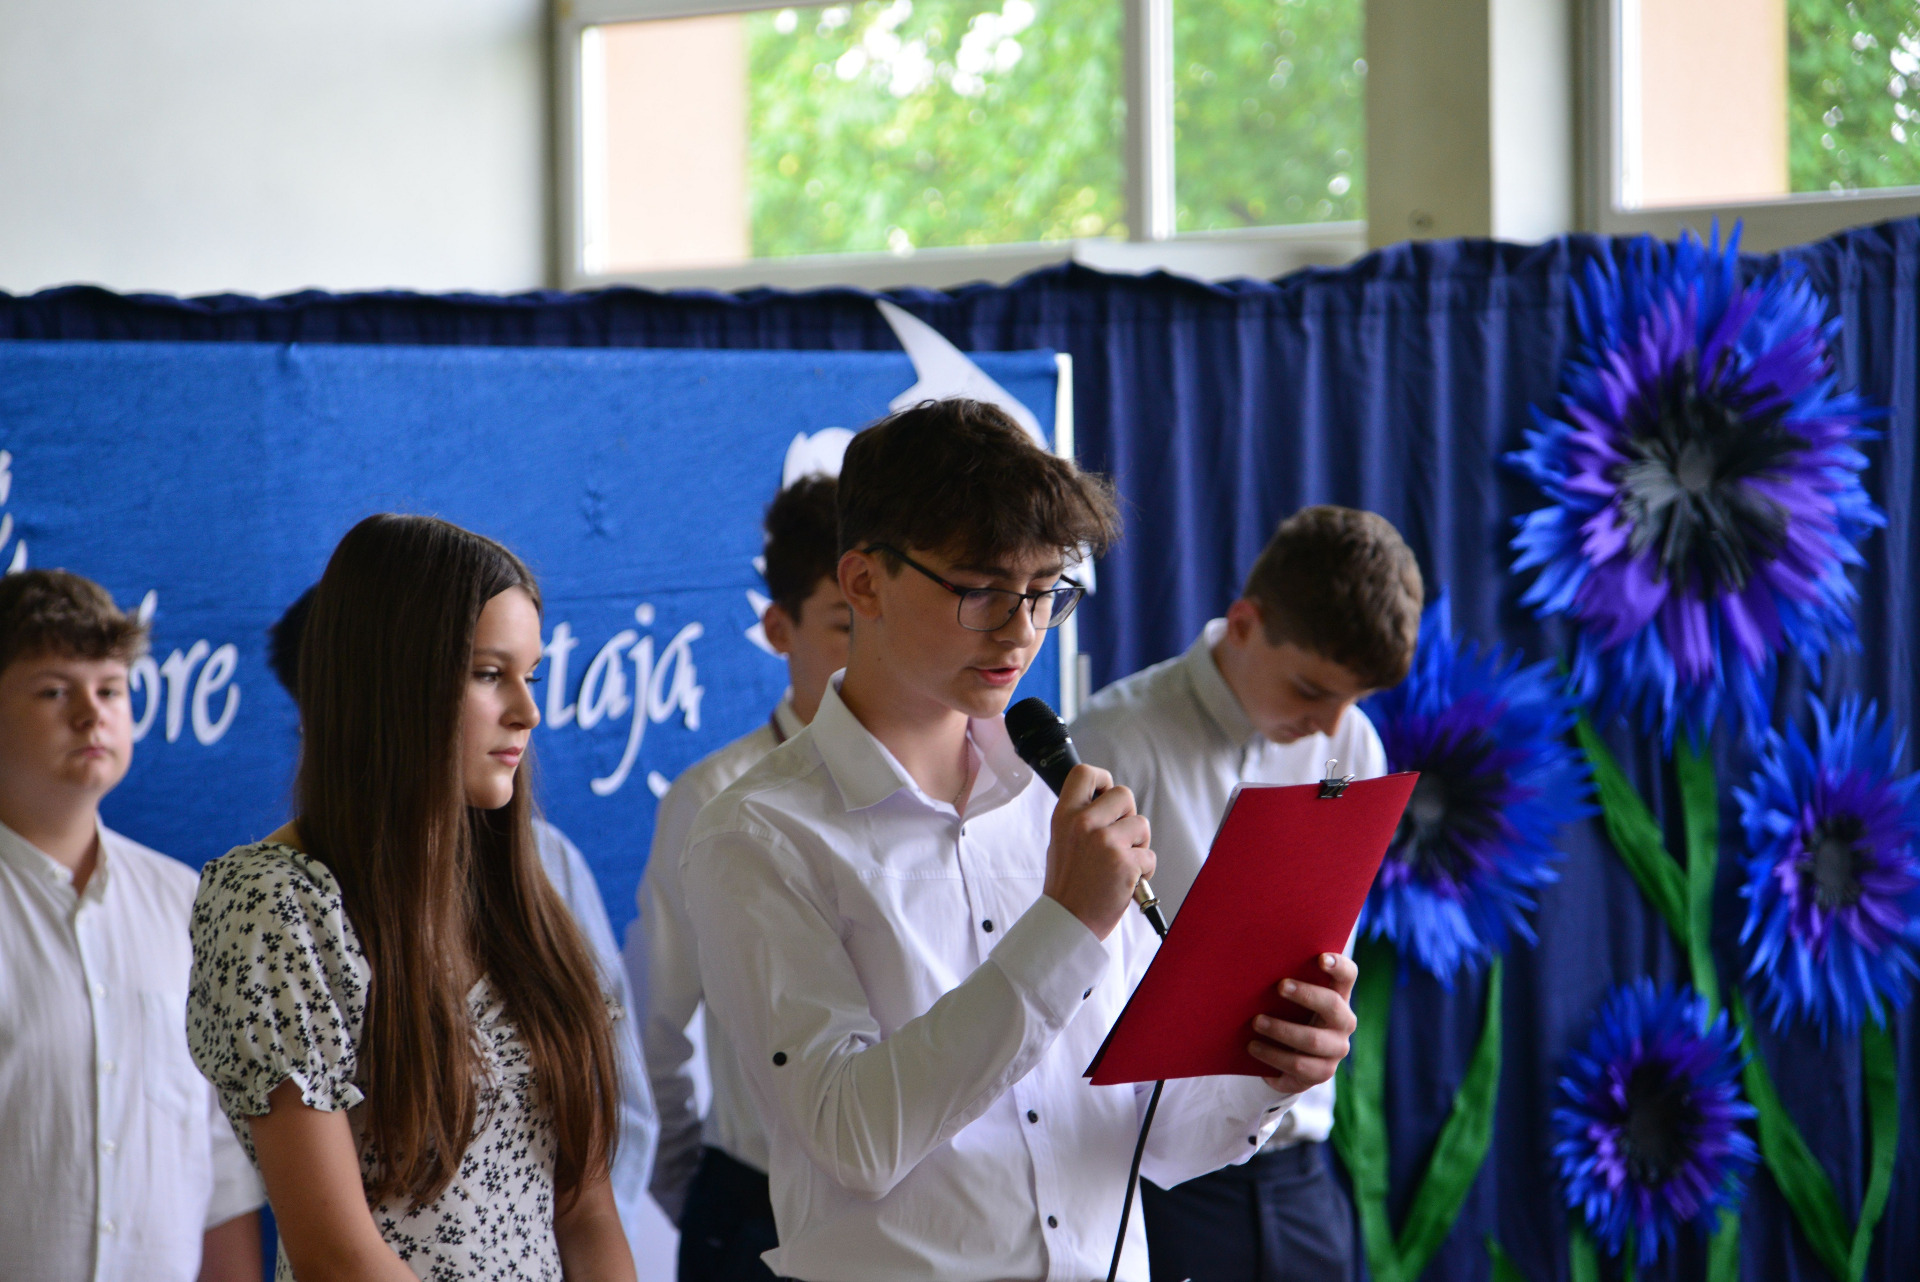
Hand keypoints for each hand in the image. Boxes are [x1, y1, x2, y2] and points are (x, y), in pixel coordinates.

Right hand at [1042, 762, 1152, 940]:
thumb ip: (1081, 818)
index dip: (1103, 779)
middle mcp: (1084, 823)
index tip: (1106, 794)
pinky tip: (1126, 881)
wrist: (1068, 921)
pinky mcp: (1126, 862)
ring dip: (1138, 845)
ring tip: (1120, 864)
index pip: (1084, 773)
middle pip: (1124, 794)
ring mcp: (1106, 842)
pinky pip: (1149, 855)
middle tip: (1118, 838)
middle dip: (1128, 815)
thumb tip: (1107, 801)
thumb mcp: (1061, 841)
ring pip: (1142, 824)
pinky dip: (1144, 870)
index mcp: (1064, 815)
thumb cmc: (1068, 885)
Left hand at [1246, 952, 1358, 1094]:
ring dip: (1282, 1029)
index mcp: (1338, 996)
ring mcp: (1335, 1050)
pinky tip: (1253, 1047)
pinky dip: (1273, 1055)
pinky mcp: (1321, 1072)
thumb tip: (1256, 965)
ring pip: (1313, 1040)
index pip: (1348, 975)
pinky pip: (1298, 1066)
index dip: (1339, 965)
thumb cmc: (1285, 1014)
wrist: (1284, 1058)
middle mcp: (1343, 1022)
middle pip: (1332, 1005)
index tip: (1321, 958)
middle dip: (1306, 994)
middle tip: (1280, 986)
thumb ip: (1284, 981)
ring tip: (1256, 1021)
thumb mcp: (1288, 999)